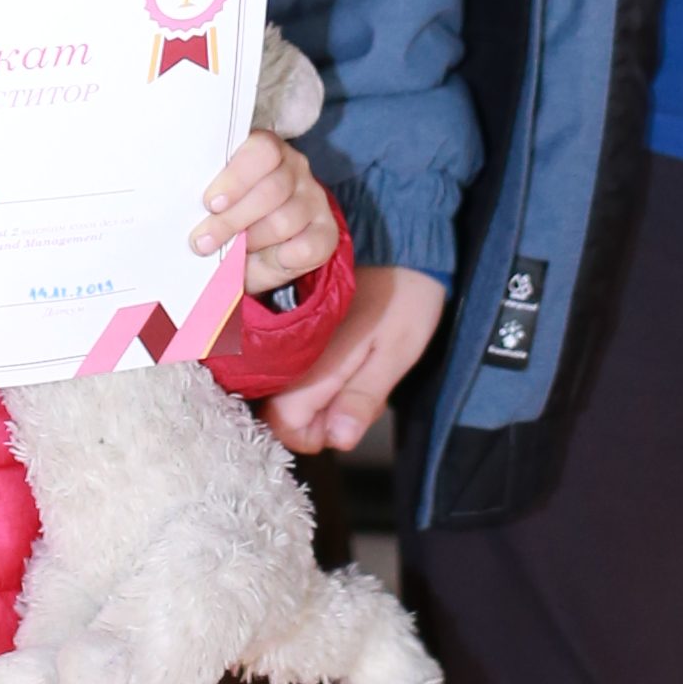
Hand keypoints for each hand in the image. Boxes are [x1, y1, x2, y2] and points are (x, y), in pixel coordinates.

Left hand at [193, 131, 337, 300]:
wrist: (257, 251)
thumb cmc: (231, 217)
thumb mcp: (218, 204)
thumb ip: (211, 201)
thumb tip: (188, 213)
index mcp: (266, 150)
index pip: (263, 151)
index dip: (237, 177)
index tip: (210, 203)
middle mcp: (295, 168)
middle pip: (272, 189)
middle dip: (233, 219)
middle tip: (204, 241)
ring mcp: (314, 198)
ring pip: (285, 220)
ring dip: (253, 240)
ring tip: (232, 250)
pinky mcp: (327, 231)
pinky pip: (308, 247)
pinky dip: (284, 259)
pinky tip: (268, 259)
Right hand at [265, 262, 446, 459]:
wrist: (398, 244)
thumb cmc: (404, 298)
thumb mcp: (396, 352)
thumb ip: (363, 397)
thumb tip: (340, 439)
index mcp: (310, 361)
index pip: (283, 425)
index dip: (315, 435)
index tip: (346, 419)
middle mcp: (287, 351)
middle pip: (278, 412)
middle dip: (318, 418)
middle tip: (358, 392)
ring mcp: (285, 338)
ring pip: (283, 392)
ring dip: (319, 398)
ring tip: (357, 371)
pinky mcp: (290, 328)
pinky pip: (288, 369)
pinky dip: (314, 377)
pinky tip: (344, 361)